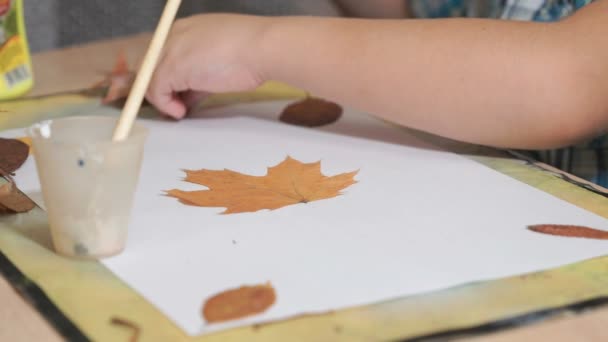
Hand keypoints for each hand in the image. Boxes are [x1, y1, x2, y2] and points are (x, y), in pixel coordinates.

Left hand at [146, 14, 269, 118]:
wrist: (263, 48)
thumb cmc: (253, 52)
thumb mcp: (222, 62)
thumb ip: (201, 76)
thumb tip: (189, 96)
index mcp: (189, 29)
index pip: (166, 54)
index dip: (170, 78)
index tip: (177, 95)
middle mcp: (175, 35)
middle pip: (153, 64)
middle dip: (162, 89)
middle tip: (174, 106)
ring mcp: (171, 50)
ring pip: (152, 78)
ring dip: (164, 99)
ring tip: (179, 110)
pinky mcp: (171, 67)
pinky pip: (156, 91)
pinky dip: (166, 105)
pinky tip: (181, 111)